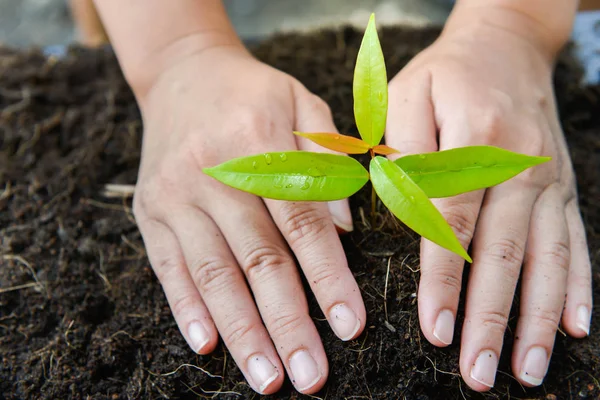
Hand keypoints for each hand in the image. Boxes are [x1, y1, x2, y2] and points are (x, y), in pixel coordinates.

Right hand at [132, 45, 365, 393]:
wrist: (182, 73)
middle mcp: (213, 173)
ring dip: (242, 332)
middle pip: (258, 261)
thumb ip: (327, 160)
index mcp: (259, 142)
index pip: (302, 223)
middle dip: (288, 323)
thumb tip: (343, 229)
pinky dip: (187, 309)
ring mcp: (175, 195)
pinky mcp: (149, 211)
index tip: (351, 325)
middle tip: (310, 375)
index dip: (328, 278)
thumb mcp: (302, 103)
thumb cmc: (254, 93)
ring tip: (266, 377)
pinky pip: (168, 267)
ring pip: (214, 275)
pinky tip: (207, 345)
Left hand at [386, 14, 592, 389]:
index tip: (435, 330)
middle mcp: (520, 166)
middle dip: (491, 319)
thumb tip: (403, 214)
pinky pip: (576, 243)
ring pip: (546, 260)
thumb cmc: (447, 74)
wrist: (507, 44)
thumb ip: (402, 153)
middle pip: (504, 255)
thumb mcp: (406, 96)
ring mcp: (548, 181)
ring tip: (526, 369)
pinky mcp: (563, 188)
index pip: (454, 223)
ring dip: (537, 320)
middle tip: (479, 373)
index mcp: (475, 140)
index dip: (444, 280)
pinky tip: (575, 328)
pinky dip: (578, 288)